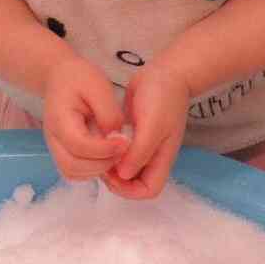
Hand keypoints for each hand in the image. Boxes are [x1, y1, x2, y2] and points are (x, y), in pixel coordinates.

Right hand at [40, 55, 129, 182]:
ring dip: (97, 170)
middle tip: (123, 150)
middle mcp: (53, 138)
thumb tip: (117, 140)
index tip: (126, 142)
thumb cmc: (79, 78)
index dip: (104, 149)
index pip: (79, 145)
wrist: (61, 76)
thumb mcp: (98, 86)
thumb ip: (109, 113)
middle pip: (72, 166)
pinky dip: (92, 170)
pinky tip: (107, 156)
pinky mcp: (63, 152)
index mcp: (59, 119)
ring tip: (116, 153)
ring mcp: (55, 147)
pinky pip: (74, 172)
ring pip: (72, 173)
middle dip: (102, 163)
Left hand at [108, 61, 192, 199]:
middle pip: (135, 184)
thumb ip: (140, 152)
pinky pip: (121, 154)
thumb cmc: (162, 98)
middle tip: (101, 161)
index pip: (148, 190)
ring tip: (99, 151)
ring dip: (111, 167)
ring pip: (126, 170)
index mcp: (162, 159)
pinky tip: (101, 141)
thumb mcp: (153, 126)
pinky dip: (111, 153)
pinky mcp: (134, 136)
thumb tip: (123, 175)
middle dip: (116, 180)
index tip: (112, 172)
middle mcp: (153, 157)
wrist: (165, 73)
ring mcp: (143, 147)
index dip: (129, 190)